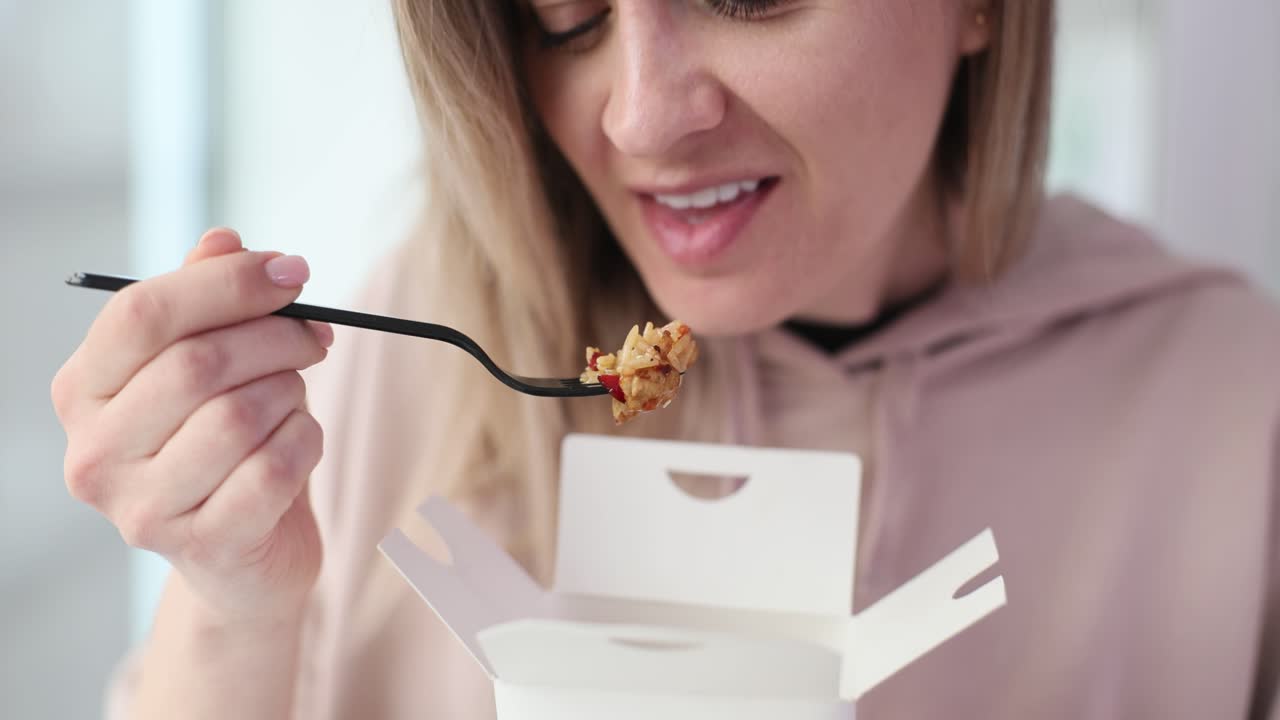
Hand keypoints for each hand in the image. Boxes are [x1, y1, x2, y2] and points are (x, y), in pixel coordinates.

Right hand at [52, 229, 332, 626]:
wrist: (242, 556)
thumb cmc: (223, 444)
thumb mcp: (210, 364)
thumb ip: (207, 300)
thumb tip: (223, 240)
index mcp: (82, 391)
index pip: (141, 314)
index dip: (226, 283)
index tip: (292, 272)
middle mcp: (94, 452)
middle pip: (197, 363)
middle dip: (277, 337)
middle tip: (318, 335)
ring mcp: (141, 507)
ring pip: (240, 414)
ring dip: (291, 393)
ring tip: (295, 397)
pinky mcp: (201, 545)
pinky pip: (275, 466)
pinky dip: (306, 439)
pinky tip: (301, 440)